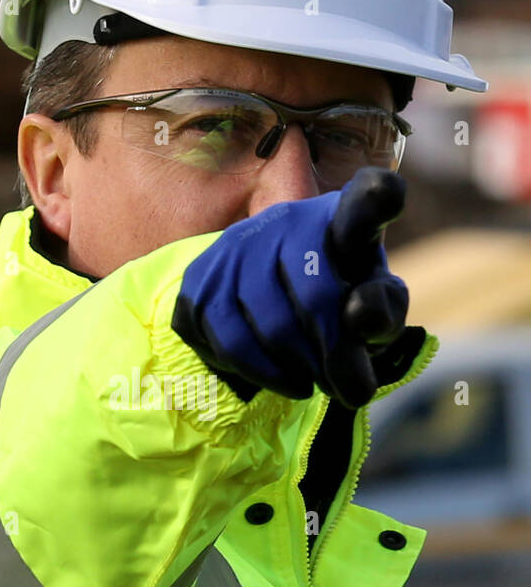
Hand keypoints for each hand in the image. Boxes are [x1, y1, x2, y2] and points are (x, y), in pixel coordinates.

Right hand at [171, 168, 409, 409]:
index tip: (387, 196)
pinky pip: (222, 341)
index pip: (365, 200)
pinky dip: (251, 372)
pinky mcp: (199, 277)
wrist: (276, 303)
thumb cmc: (340, 304)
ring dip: (293, 373)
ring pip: (265, 327)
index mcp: (344, 218)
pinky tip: (268, 373)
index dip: (377, 197)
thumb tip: (359, 317)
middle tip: (350, 390)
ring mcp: (236, 244)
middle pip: (316, 297)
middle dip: (336, 357)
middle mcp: (287, 218)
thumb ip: (384, 310)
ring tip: (309, 385)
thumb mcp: (376, 308)